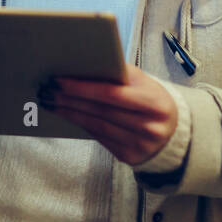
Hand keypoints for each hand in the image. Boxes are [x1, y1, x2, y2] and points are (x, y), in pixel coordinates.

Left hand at [40, 66, 177, 164]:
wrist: (174, 132)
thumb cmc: (152, 100)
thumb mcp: (145, 83)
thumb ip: (119, 74)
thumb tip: (84, 64)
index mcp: (154, 103)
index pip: (112, 94)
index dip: (83, 88)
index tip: (60, 80)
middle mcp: (149, 127)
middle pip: (101, 111)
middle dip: (70, 100)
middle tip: (47, 90)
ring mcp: (140, 145)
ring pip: (96, 126)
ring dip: (70, 113)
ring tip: (51, 102)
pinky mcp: (129, 157)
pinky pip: (99, 138)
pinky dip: (81, 124)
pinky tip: (68, 115)